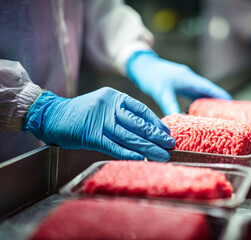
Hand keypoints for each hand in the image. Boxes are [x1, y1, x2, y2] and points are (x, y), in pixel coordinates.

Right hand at [21, 87, 174, 160]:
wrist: (52, 116)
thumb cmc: (81, 112)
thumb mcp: (103, 105)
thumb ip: (122, 114)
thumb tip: (145, 129)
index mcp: (114, 97)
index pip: (141, 110)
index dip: (156, 122)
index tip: (166, 132)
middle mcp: (109, 106)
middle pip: (138, 124)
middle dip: (156, 136)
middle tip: (170, 144)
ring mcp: (100, 120)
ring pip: (129, 136)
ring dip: (148, 147)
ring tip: (162, 155)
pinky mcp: (91, 135)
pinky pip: (113, 146)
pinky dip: (128, 153)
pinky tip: (141, 159)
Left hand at [126, 51, 231, 114]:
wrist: (141, 64)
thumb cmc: (151, 76)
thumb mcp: (161, 92)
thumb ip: (170, 106)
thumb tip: (177, 121)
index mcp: (189, 78)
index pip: (209, 88)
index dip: (221, 96)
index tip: (232, 104)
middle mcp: (190, 78)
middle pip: (209, 90)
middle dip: (218, 100)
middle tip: (228, 112)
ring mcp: (185, 80)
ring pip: (201, 92)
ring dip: (208, 101)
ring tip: (216, 114)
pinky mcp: (180, 83)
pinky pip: (193, 93)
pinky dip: (198, 101)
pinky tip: (198, 110)